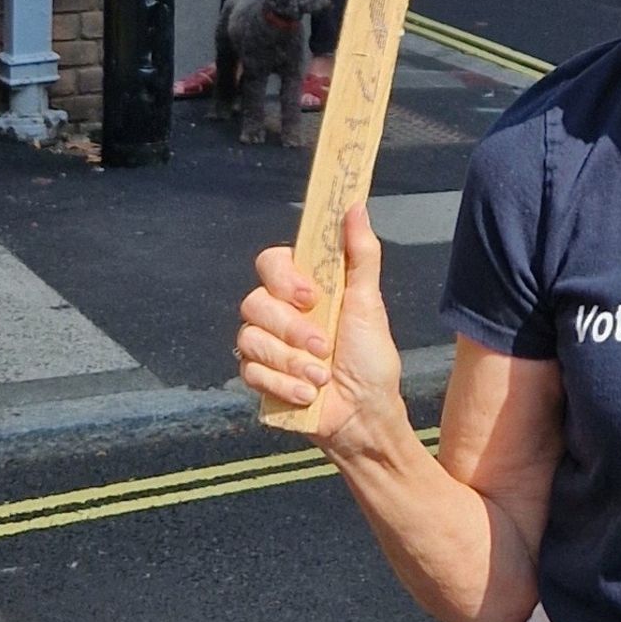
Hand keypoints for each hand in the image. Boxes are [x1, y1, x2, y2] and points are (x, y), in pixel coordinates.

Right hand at [236, 206, 405, 452]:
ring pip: (250, 339)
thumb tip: (356, 205)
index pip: (270, 262)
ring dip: (291, 361)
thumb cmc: (370, 358)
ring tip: (321, 377)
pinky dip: (283, 384)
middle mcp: (279, 312)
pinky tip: (308, 393)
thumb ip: (362, 253)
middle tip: (324, 347)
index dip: (283, 278)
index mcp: (304, 287)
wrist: (364, 416)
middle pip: (254, 302)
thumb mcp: (369, 303)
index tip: (311, 296)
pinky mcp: (258, 378)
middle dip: (291, 330)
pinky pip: (250, 372)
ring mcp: (265, 345)